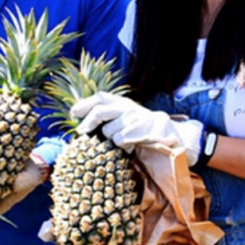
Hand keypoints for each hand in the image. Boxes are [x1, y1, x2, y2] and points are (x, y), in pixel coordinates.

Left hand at [72, 92, 203, 165]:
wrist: (170, 137)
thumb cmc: (140, 132)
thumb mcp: (123, 122)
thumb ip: (107, 120)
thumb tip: (80, 126)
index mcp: (122, 103)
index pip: (101, 98)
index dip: (86, 103)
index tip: (73, 113)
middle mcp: (130, 107)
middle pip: (102, 111)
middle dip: (90, 121)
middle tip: (83, 132)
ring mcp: (140, 117)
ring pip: (111, 130)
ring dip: (112, 138)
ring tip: (121, 142)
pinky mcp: (149, 128)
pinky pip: (125, 139)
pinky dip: (123, 145)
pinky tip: (130, 147)